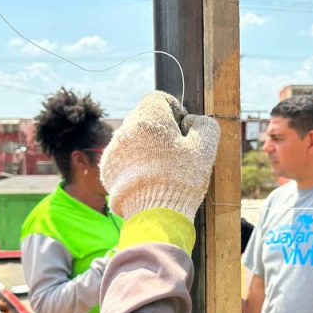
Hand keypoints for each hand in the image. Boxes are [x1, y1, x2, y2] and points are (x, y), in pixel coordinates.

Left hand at [100, 92, 219, 220]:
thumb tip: (191, 121)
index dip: (174, 110)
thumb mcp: (205, 148)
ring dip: (146, 145)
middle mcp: (126, 129)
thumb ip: (204, 124)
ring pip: (132, 137)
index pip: (159, 98)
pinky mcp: (107, 169)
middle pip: (144, 117)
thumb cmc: (182, 178)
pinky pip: (123, 157)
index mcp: (149, 117)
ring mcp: (113, 150)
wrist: (155, 214)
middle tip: (175, 151)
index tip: (182, 129)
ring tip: (162, 168)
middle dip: (159, 128)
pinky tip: (149, 179)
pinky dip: (135, 162)